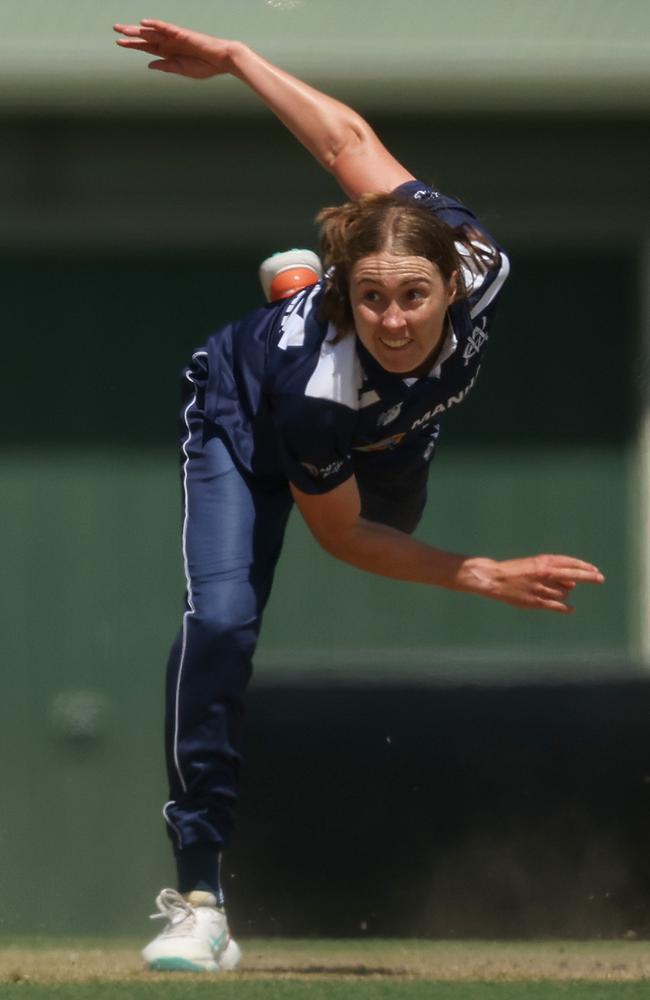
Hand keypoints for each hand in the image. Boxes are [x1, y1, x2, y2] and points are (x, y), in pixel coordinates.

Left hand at [113, 19, 240, 78]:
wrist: (221, 60)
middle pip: (146, 37)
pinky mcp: (181, 34)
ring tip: (123, 28)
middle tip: (115, 29)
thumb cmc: (204, 67)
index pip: (146, 47)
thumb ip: (165, 66)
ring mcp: (174, 37)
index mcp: (168, 53)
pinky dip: (155, 24)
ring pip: (152, 31)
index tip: (118, 42)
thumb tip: (149, 64)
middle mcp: (169, 43)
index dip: (132, 45)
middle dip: (130, 33)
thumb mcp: (181, 70)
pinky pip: (165, 27)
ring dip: (138, 30)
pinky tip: (144, 23)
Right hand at [457, 554, 604, 613]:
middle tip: (600, 578)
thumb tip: (572, 583)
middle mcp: (545, 574)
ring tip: (552, 591)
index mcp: (544, 562)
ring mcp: (542, 588)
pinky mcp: (536, 602)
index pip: (570, 563)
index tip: (595, 570)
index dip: (584, 566)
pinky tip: (570, 609)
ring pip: (564, 592)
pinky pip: (557, 606)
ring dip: (565, 592)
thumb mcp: (533, 564)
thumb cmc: (514, 570)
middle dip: (589, 576)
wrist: (495, 579)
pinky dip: (565, 608)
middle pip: (574, 575)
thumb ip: (553, 571)